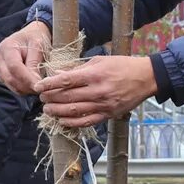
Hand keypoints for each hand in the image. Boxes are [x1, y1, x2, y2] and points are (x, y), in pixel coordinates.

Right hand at [0, 20, 52, 94]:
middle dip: (27, 86)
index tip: (40, 86)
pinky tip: (33, 84)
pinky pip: (12, 86)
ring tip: (39, 86)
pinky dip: (23, 88)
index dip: (27, 79)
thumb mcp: (38, 45)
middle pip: (10, 78)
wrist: (31, 35)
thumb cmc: (35, 37)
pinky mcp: (2, 74)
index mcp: (6, 47)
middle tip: (42, 88)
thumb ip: (34, 63)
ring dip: (25, 89)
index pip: (14, 67)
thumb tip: (35, 83)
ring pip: (10, 84)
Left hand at [37, 55, 158, 128]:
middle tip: (41, 98)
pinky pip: (87, 122)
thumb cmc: (122, 65)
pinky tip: (62, 120)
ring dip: (57, 112)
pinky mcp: (108, 115)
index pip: (66, 80)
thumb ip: (78, 69)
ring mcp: (103, 105)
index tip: (38, 87)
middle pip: (67, 97)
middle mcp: (98, 91)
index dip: (49, 85)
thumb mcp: (99, 61)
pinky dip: (72, 123)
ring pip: (74, 112)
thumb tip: (57, 74)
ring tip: (47, 110)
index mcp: (95, 74)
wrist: (145, 78)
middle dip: (51, 98)